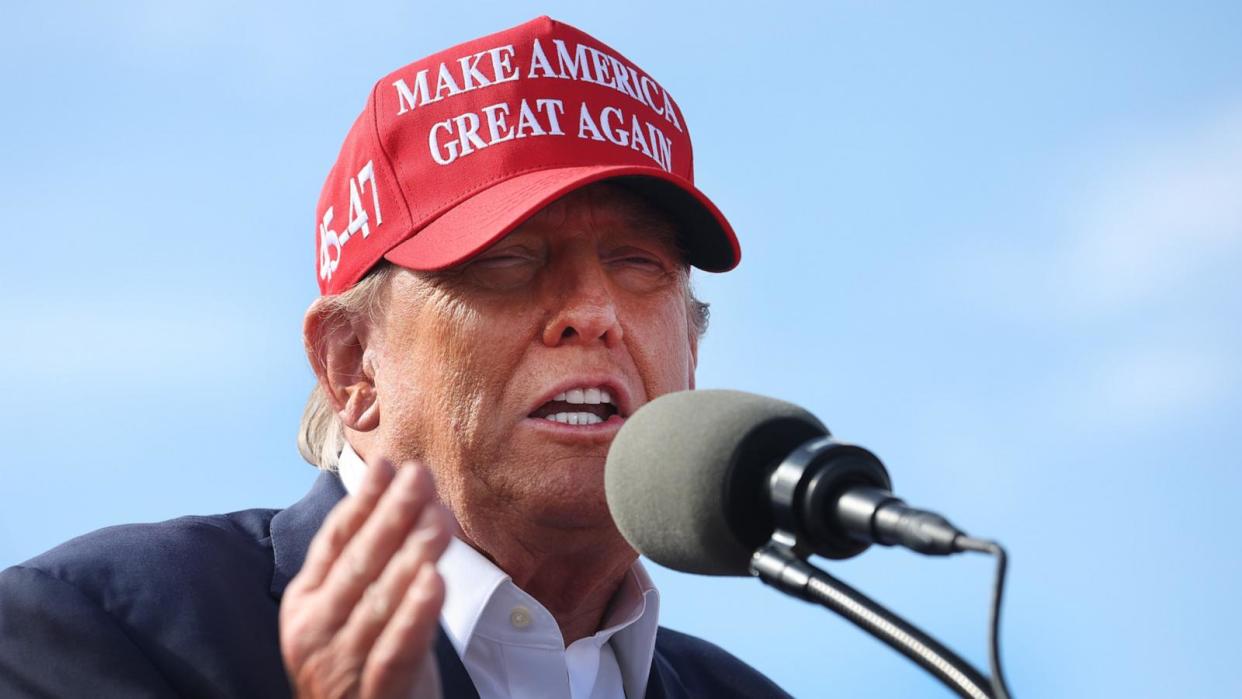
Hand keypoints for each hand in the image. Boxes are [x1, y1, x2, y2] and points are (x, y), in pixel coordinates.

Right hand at [280, 461, 452, 698]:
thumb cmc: (364, 665)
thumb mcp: (355, 610)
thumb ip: (370, 562)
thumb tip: (396, 493)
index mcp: (306, 602)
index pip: (335, 540)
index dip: (362, 499)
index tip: (387, 462)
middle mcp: (314, 631)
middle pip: (358, 562)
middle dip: (392, 515)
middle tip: (421, 476)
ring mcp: (339, 666)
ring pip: (379, 601)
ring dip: (412, 555)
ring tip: (439, 520)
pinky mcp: (373, 696)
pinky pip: (395, 650)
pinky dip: (414, 614)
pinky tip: (435, 581)